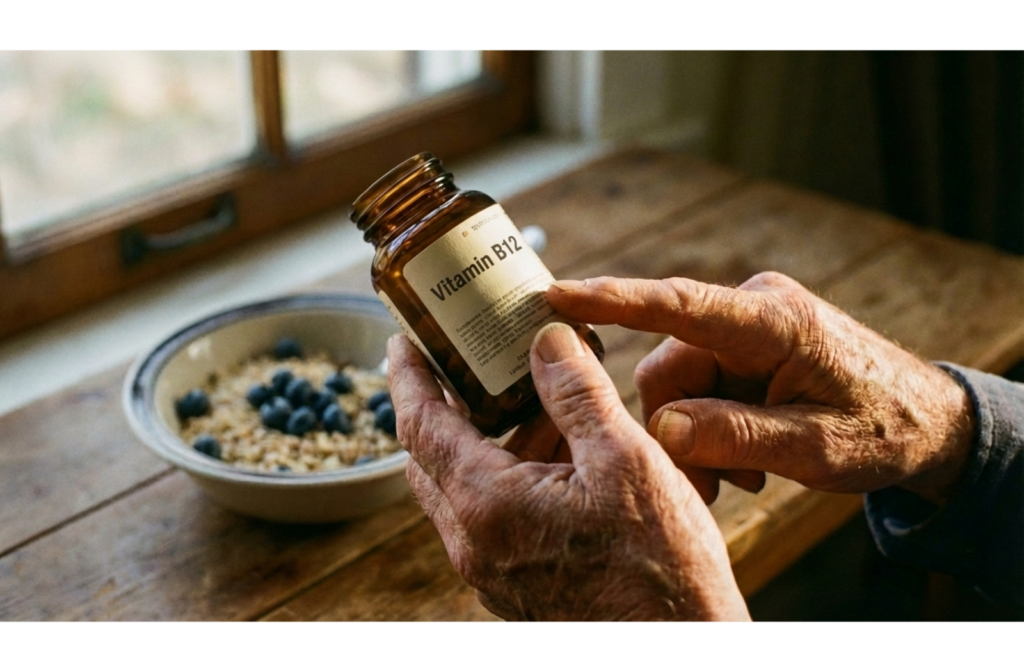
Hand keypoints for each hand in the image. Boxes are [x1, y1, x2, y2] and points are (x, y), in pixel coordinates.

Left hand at [387, 324, 749, 620]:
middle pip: (431, 456)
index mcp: (487, 504)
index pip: (420, 425)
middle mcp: (474, 541)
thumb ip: (577, 393)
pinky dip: (508, 472)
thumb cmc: (659, 567)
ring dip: (487, 437)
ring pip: (463, 486)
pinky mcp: (515, 583)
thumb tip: (545, 339)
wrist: (680, 646)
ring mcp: (492, 568)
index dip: (408, 375)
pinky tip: (559, 450)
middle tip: (470, 360)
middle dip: (445, 402)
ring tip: (537, 397)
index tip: (403, 340)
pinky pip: (490, 513)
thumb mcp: (625, 461)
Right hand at [547, 272, 975, 505]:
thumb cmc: (881, 430)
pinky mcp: (745, 345)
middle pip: (668, 367)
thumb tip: (664, 427)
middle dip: (676, 429)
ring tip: (744, 475)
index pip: (677, 306)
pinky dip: (710, 426)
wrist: (926, 422)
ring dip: (697, 435)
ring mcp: (747, 326)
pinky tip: (746, 457)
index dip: (612, 300)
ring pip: (678, 383)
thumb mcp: (816, 447)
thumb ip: (737, 436)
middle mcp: (752, 310)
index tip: (555, 296)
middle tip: (711, 485)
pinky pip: (699, 385)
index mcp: (772, 322)